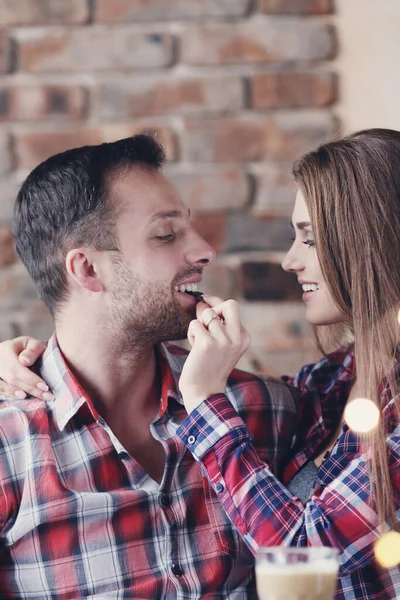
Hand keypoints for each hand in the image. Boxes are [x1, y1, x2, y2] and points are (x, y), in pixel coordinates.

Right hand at [0, 336, 52, 399]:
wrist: (15, 350)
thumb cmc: (27, 347)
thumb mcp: (33, 343)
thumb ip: (32, 350)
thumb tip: (25, 361)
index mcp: (6, 350)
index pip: (17, 368)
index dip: (30, 379)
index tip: (45, 386)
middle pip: (12, 378)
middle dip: (30, 388)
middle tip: (48, 396)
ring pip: (4, 386)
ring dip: (21, 394)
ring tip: (38, 398)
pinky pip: (0, 389)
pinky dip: (11, 394)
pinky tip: (22, 397)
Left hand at [179, 296, 249, 412]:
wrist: (205, 393)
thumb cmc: (209, 367)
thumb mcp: (220, 344)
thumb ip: (215, 324)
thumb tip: (202, 303)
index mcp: (244, 337)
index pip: (232, 307)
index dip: (217, 302)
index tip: (205, 300)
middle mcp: (237, 337)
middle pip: (229, 304)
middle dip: (213, 306)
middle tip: (203, 319)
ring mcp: (223, 340)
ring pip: (206, 314)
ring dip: (198, 325)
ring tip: (198, 341)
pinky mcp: (207, 343)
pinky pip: (194, 324)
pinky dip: (191, 333)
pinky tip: (194, 347)